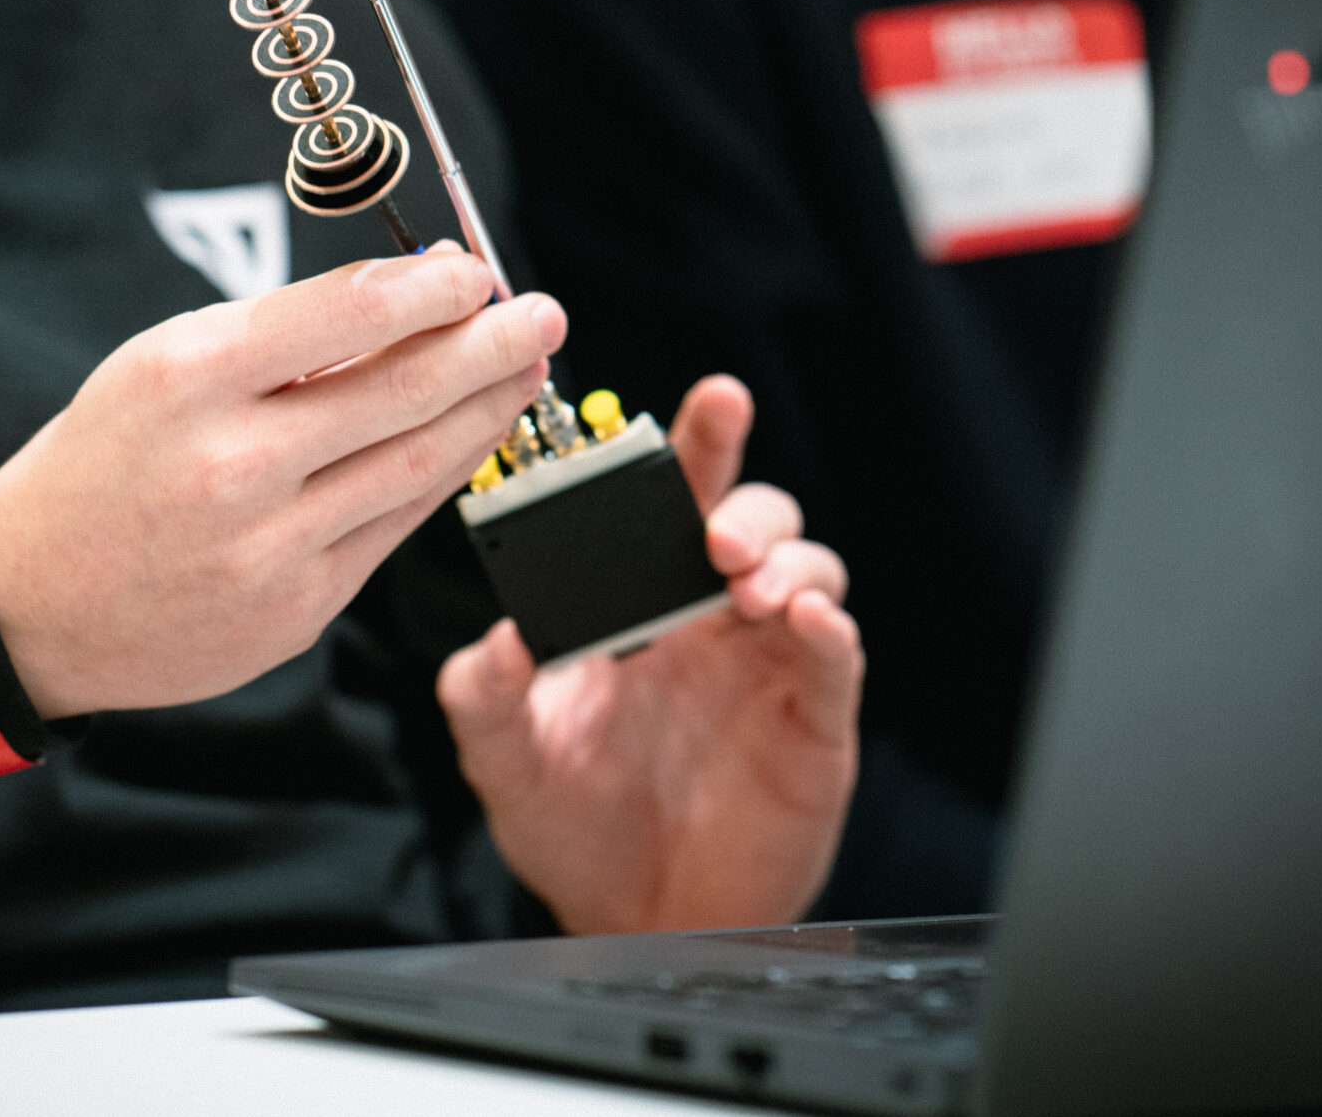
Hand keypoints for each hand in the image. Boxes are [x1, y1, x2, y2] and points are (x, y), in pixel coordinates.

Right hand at [0, 245, 563, 719]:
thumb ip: (283, 336)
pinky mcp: (295, 610)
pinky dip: (443, 474)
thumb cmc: (107, 459)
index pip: (349, 312)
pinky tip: (470, 438)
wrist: (29, 600)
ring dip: (488, 410)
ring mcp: (268, 548)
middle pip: (403, 389)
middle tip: (542, 314)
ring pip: (416, 463)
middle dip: (491, 345)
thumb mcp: (162, 363)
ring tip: (525, 370)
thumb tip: (414, 298)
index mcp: (189, 378)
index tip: (476, 270)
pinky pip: (394, 527)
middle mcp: (232, 464)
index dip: (434, 287)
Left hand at [438, 375, 862, 933]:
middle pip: (752, 517)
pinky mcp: (814, 722)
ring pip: (808, 571)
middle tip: (714, 529)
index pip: (672, 500)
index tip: (706, 402)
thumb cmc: (573, 822)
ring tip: (747, 583)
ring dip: (785, 560)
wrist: (629, 918)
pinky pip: (835, 659)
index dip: (696, 444)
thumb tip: (491, 640)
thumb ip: (485, 697)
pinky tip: (804, 621)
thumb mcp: (505, 757)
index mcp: (642, 601)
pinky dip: (828, 630)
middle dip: (742, 498)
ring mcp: (768, 665)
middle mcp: (712, 617)